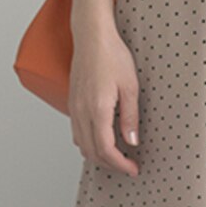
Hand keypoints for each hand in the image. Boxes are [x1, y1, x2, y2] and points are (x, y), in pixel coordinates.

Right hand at [68, 22, 141, 174]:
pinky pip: (77, 133)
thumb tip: (132, 141)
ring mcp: (74, 108)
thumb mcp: (130, 87)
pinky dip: (88, 144)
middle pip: (92, 152)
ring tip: (118, 157)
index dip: (120, 164)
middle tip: (129, 166)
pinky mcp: (72, 103)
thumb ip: (130, 117)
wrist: (92, 37)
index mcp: (97, 109)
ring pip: (82, 145)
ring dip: (98, 156)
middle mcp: (81, 112)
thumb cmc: (112, 56)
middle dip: (110, 164)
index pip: (106, 149)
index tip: (133, 168)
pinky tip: (102, 140)